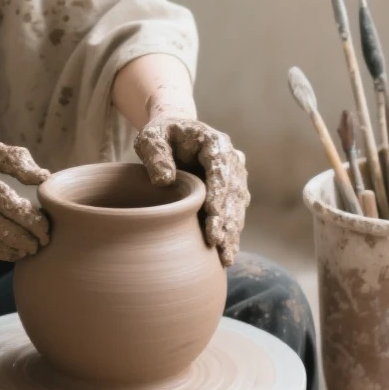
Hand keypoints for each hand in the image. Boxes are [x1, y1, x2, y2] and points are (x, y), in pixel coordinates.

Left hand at [133, 111, 248, 266]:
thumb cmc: (160, 134)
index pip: (221, 170)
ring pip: (237, 207)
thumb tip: (165, 181)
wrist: (173, 132)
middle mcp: (232, 159)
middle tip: (218, 245)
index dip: (219, 195)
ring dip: (233, 232)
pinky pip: (234, 214)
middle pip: (233, 192)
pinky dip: (231, 233)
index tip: (213, 218)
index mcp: (215, 142)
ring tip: (226, 257)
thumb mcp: (151, 138)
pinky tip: (228, 254)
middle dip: (227, 220)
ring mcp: (234, 175)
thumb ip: (157, 155)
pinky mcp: (230, 190)